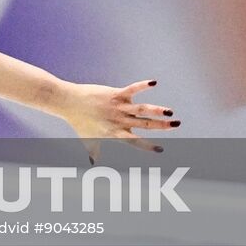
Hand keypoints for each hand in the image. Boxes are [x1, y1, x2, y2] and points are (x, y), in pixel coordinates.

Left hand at [56, 79, 179, 164]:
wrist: (68, 102)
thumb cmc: (78, 122)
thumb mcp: (87, 139)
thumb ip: (94, 151)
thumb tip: (93, 163)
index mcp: (115, 133)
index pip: (134, 142)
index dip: (147, 146)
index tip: (161, 149)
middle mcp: (119, 121)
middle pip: (144, 124)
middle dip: (161, 125)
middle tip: (177, 124)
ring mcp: (118, 107)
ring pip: (141, 109)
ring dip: (157, 110)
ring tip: (170, 111)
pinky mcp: (115, 94)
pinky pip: (131, 89)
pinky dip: (142, 85)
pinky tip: (154, 82)